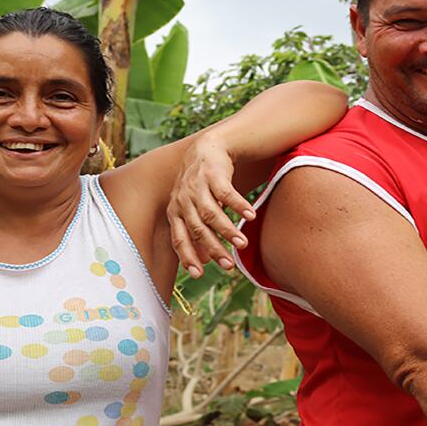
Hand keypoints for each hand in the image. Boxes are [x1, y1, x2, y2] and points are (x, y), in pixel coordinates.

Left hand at [167, 133, 255, 278]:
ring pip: (211, 214)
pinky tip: (251, 216)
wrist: (206, 150)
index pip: (178, 239)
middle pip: (197, 229)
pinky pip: (226, 193)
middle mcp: (182, 200)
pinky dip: (238, 206)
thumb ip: (195, 233)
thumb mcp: (191, 209)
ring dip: (227, 231)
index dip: (187, 256)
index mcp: (175, 212)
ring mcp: (197, 187)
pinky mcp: (213, 174)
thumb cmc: (199, 186)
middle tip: (228, 266)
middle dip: (213, 249)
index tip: (200, 274)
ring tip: (243, 245)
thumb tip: (203, 261)